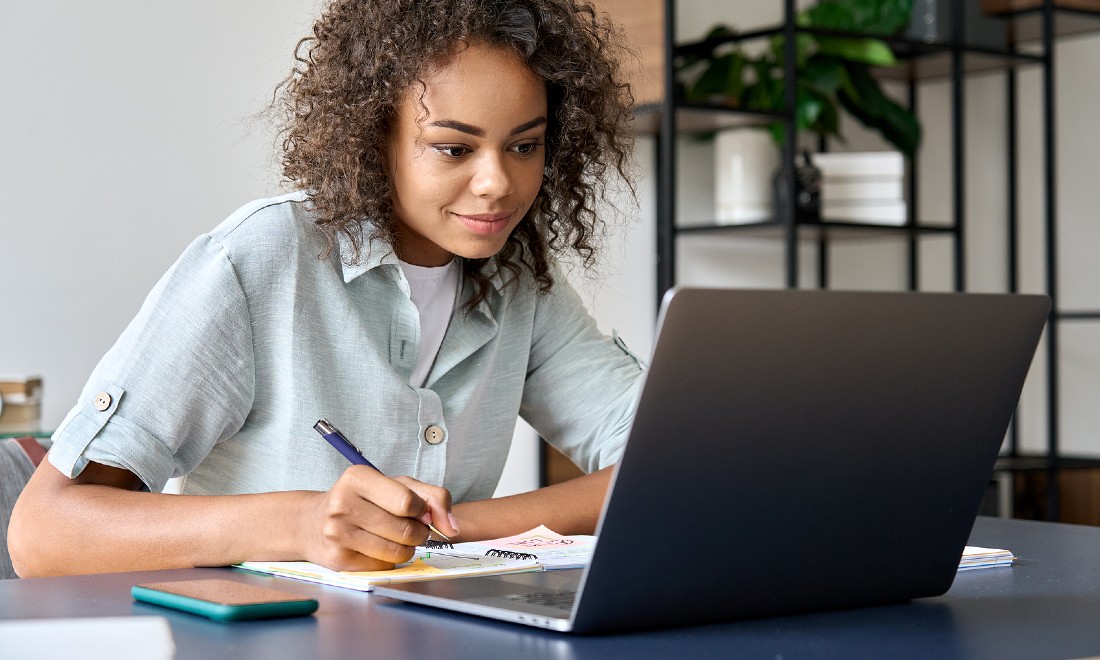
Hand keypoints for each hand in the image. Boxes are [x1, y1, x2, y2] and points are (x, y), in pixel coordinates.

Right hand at [298, 465, 457, 571]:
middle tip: (410, 528)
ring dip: (407, 549)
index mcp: (358, 478)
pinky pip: (384, 567)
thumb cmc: (362, 501)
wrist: (312, 523)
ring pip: (397, 553)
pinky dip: (389, 561)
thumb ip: (432, 497)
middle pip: (405, 530)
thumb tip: (452, 527)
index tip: (417, 511)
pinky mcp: (338, 560)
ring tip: (395, 538)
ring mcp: (337, 533)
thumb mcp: (396, 485)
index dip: (422, 511)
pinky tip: (375, 549)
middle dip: (418, 533)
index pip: (408, 502)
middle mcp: (343, 504)